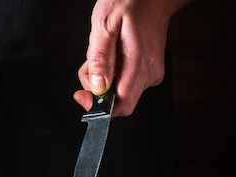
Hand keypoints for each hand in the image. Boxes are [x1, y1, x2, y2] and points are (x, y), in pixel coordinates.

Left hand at [73, 0, 182, 116]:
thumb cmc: (129, 3)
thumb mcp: (104, 24)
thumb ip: (100, 57)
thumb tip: (98, 87)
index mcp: (140, 62)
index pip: (122, 104)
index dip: (100, 107)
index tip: (83, 95)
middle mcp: (150, 72)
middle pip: (118, 100)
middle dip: (98, 89)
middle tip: (90, 64)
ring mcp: (152, 73)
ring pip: (120, 92)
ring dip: (104, 79)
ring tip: (103, 53)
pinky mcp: (150, 71)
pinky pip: (126, 82)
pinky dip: (113, 73)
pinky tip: (112, 54)